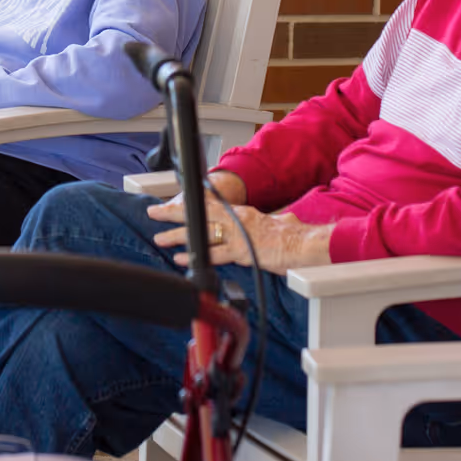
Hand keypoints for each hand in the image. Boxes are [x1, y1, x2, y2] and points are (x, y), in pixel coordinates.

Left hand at [147, 174, 333, 273]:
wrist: (306, 245)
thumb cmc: (296, 238)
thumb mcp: (283, 222)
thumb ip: (277, 220)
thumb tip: (284, 218)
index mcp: (244, 214)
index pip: (212, 205)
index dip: (191, 205)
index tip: (174, 203)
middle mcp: (238, 220)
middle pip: (200, 214)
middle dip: (175, 214)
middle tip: (154, 213)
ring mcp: (238, 235)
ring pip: (202, 233)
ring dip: (178, 235)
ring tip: (160, 238)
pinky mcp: (242, 251)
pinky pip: (213, 254)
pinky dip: (196, 256)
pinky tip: (182, 257)